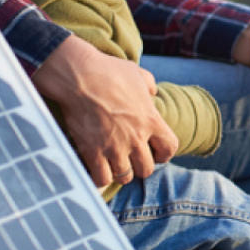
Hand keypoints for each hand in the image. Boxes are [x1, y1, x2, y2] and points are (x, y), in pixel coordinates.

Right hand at [30, 35, 179, 185]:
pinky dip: (99, 177)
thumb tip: (152, 92)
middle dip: (140, 166)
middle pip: (147, 169)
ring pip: (125, 177)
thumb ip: (149, 85)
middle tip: (131, 160)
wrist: (79, 76)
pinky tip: (96, 169)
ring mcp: (114, 147)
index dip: (164, 154)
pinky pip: (101, 179)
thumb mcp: (136, 73)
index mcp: (150, 119)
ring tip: (112, 164)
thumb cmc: (108, 71)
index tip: (156, 153)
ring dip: (120, 172)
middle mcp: (136, 137)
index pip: (170, 148)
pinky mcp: (92, 152)